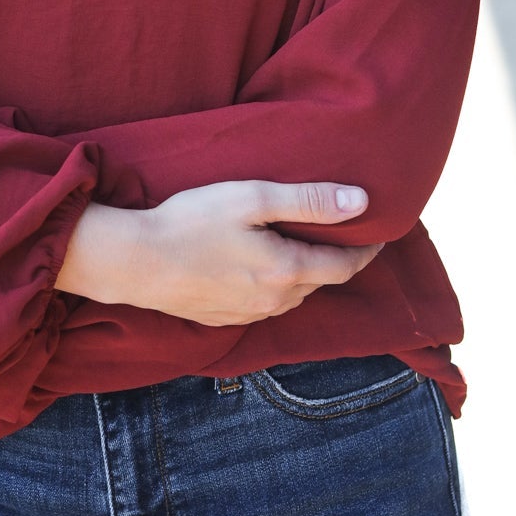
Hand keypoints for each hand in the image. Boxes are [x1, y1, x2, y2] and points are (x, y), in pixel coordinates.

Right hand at [117, 179, 381, 326]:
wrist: (136, 262)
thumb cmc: (192, 222)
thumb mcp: (253, 198)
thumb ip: (309, 201)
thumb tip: (362, 202)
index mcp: (287, 271)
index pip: (345, 266)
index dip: (366, 250)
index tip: (380, 234)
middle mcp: (275, 301)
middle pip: (320, 280)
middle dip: (336, 259)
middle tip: (343, 233)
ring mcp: (249, 313)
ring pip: (293, 294)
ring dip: (305, 273)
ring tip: (305, 246)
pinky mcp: (226, 317)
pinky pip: (266, 302)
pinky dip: (277, 284)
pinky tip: (263, 265)